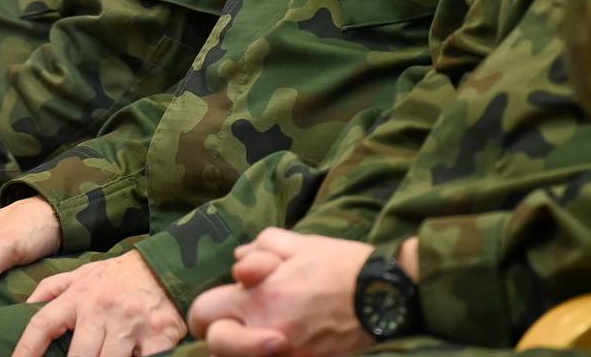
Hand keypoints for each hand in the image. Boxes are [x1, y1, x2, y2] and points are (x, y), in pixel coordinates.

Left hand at [11, 251, 185, 356]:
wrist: (167, 265)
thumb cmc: (119, 276)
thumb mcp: (84, 273)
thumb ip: (52, 288)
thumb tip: (24, 305)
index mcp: (80, 295)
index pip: (43, 324)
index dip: (25, 349)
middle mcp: (102, 308)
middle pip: (78, 356)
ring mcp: (131, 323)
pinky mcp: (159, 335)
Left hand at [190, 230, 379, 356]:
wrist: (386, 296)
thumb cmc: (343, 266)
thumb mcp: (301, 244)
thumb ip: (261, 248)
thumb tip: (239, 263)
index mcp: (260, 297)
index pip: (203, 312)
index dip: (209, 308)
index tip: (226, 303)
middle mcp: (265, 332)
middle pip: (215, 346)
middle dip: (220, 333)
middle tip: (239, 322)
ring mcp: (286, 354)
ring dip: (243, 346)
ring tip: (264, 329)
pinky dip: (269, 352)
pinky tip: (284, 338)